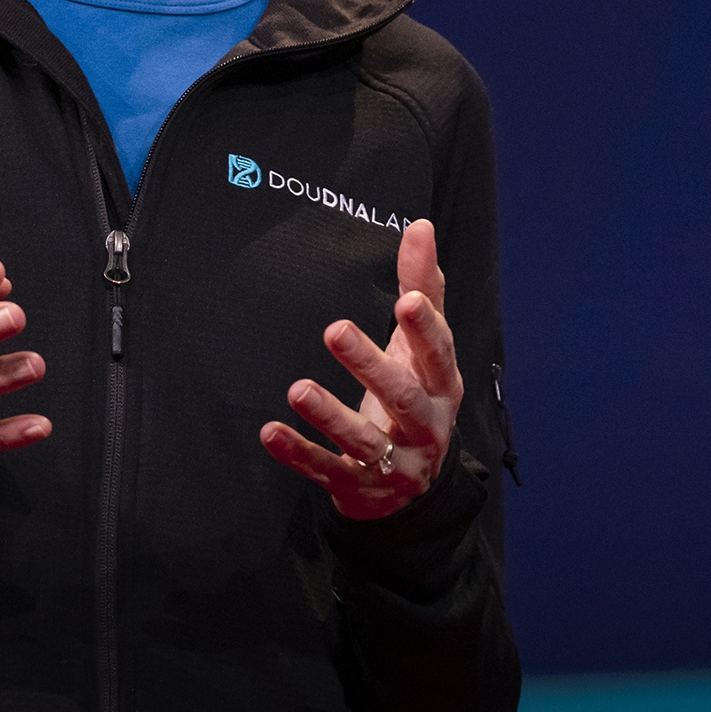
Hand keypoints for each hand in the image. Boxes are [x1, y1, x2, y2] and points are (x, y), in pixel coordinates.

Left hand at [259, 218, 460, 519]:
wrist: (411, 484)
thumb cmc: (416, 393)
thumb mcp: (422, 347)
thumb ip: (423, 288)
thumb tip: (420, 225)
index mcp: (441, 387)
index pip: (437, 355)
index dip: (425, 330)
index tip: (407, 300)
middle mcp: (425, 427)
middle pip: (402, 398)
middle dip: (371, 366)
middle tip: (334, 329)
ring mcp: (393, 463)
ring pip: (364, 442)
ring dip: (330, 416)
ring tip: (298, 388)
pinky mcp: (357, 486)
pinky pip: (326, 470)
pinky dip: (299, 453)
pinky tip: (269, 432)